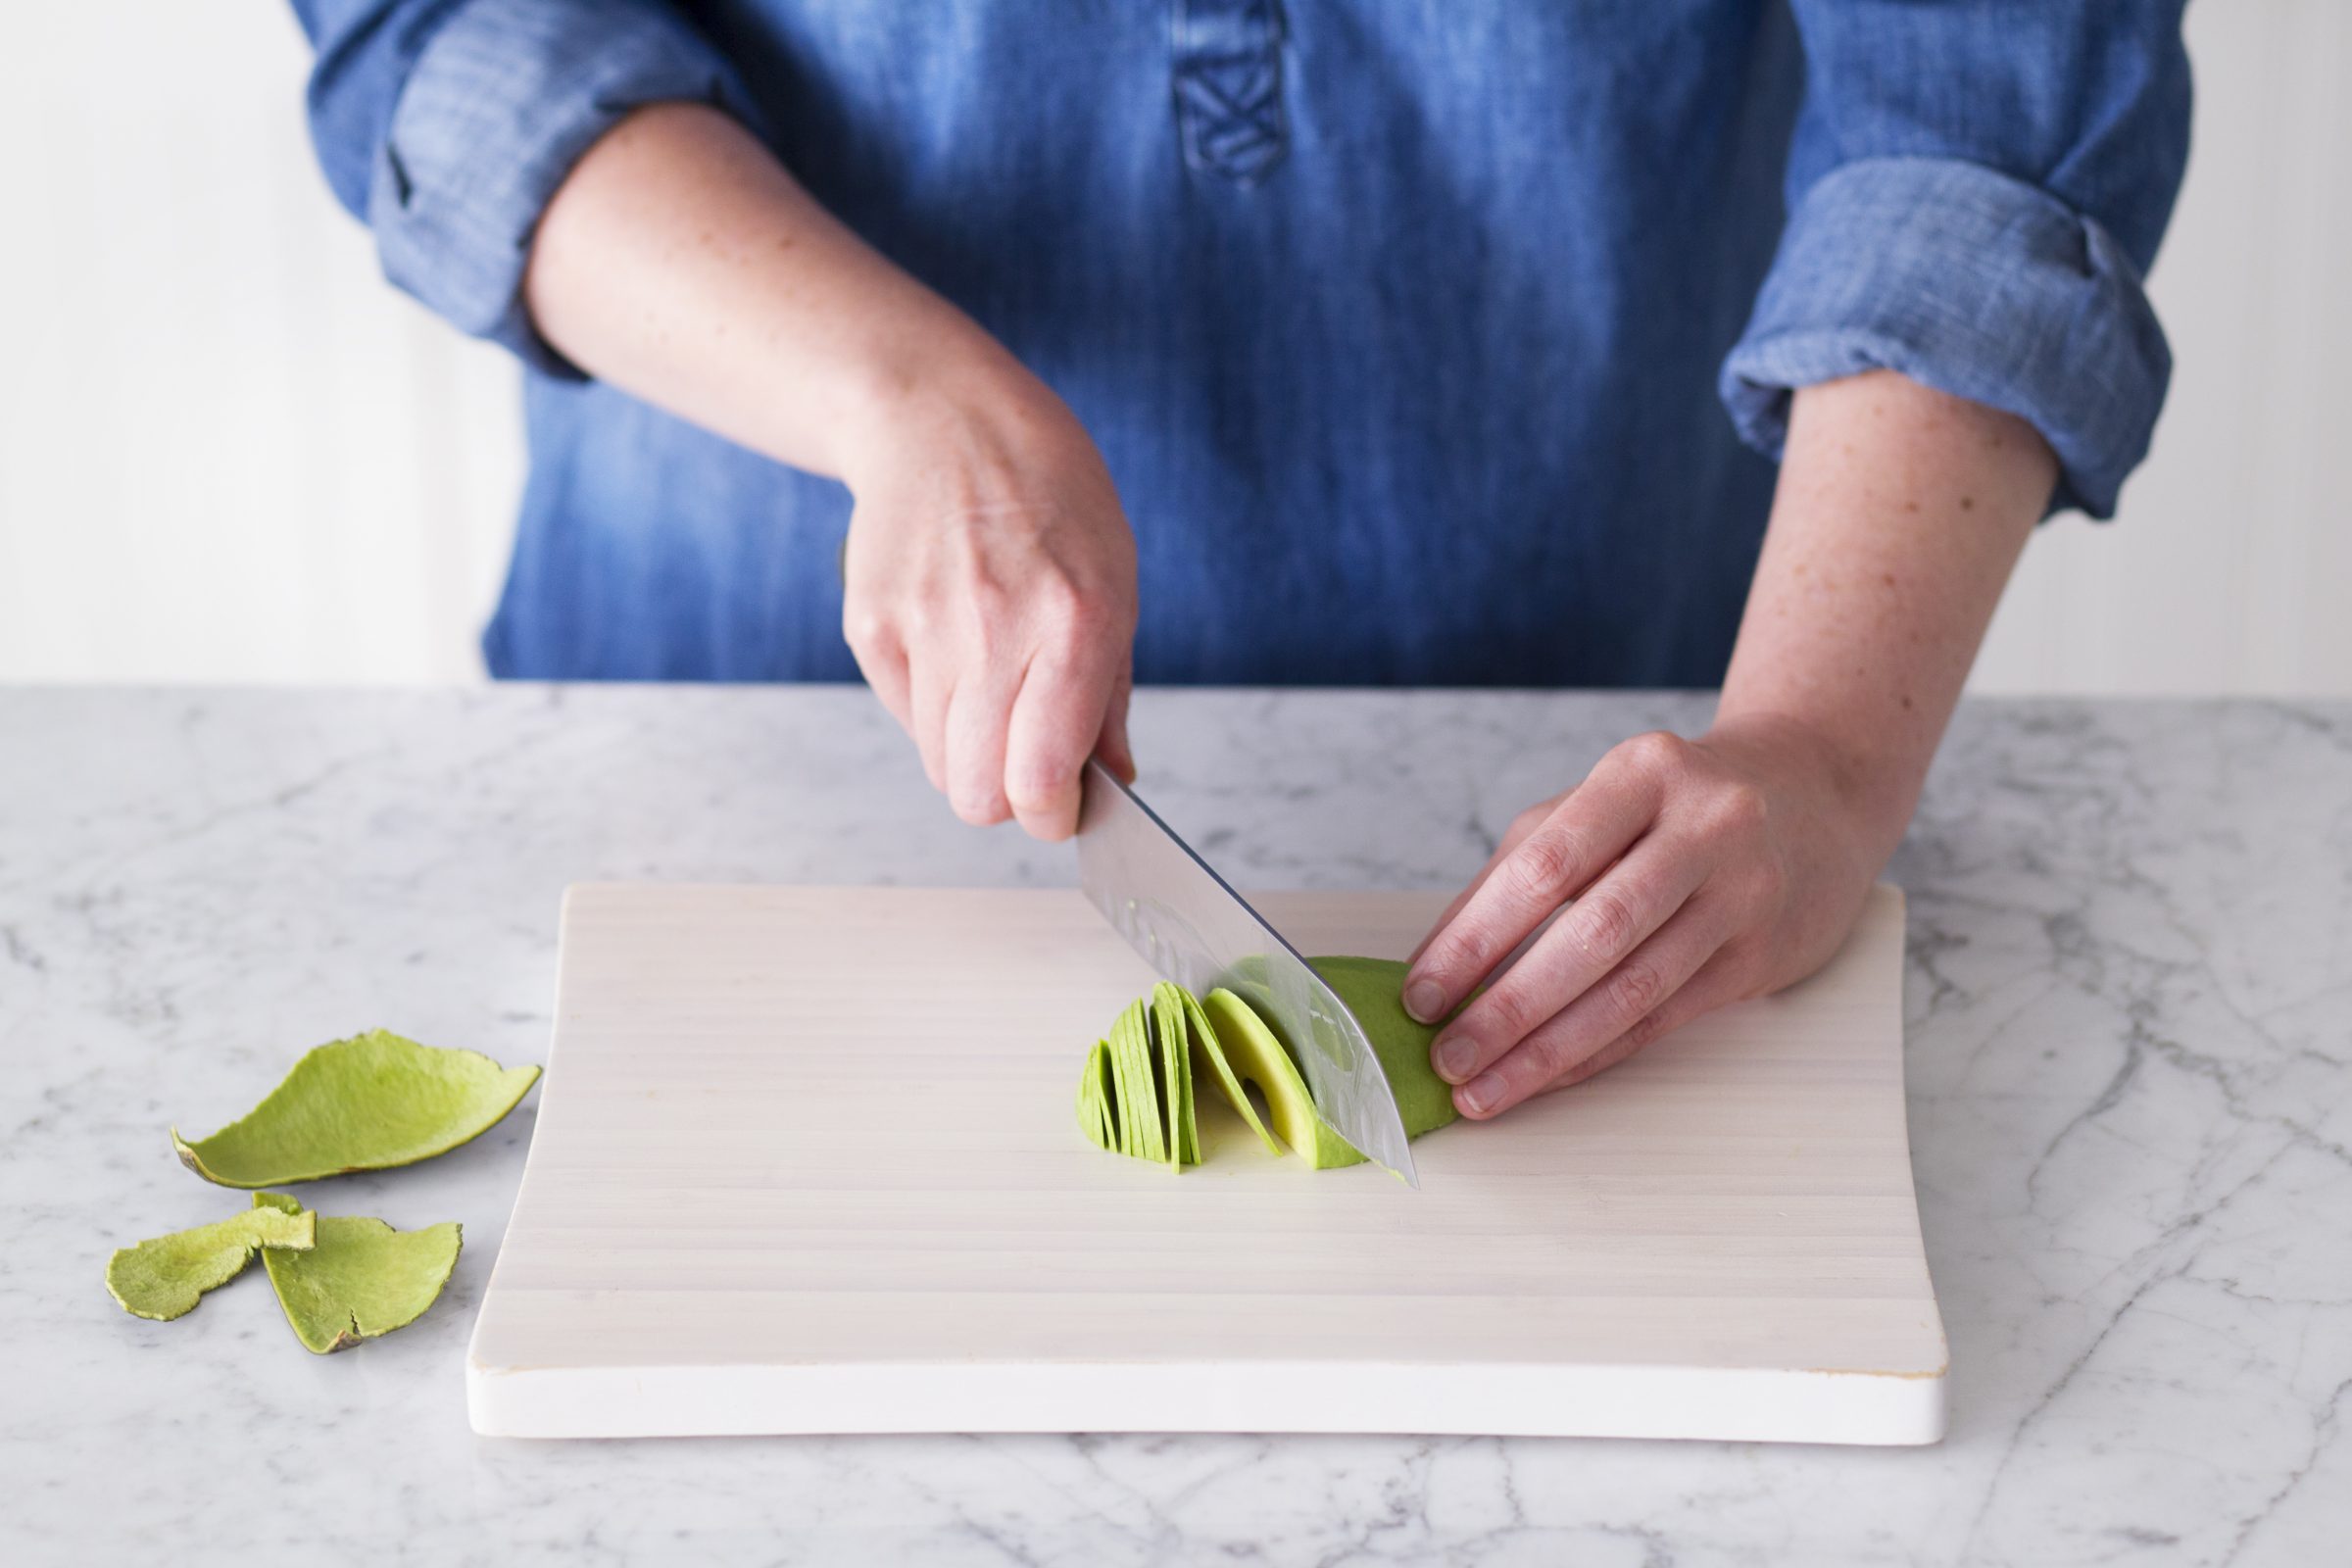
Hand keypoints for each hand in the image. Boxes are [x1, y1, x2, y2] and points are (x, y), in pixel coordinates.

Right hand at [838, 354, 1137, 839]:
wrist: (944, 418)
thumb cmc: (1047, 495)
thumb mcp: (1114, 578)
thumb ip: (1110, 694)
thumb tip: (1113, 782)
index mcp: (1075, 622)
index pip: (1044, 781)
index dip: (1056, 816)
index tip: (1065, 807)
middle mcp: (996, 630)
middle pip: (980, 795)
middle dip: (1011, 800)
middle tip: (1031, 766)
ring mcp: (923, 628)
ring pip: (942, 767)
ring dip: (973, 757)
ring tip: (996, 694)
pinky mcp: (870, 626)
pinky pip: (907, 718)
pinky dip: (934, 712)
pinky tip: (955, 651)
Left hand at [1401, 716, 1884, 1118]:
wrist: (1814, 796)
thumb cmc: (1672, 807)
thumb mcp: (1592, 807)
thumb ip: (1513, 874)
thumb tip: (1432, 965)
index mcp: (1643, 772)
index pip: (1544, 866)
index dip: (1474, 938)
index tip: (1420, 995)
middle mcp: (1706, 826)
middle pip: (1593, 933)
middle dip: (1507, 1007)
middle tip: (1446, 1057)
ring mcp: (1745, 893)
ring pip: (1633, 988)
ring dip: (1547, 1051)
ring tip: (1483, 1087)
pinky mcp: (1764, 955)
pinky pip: (1664, 1017)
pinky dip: (1595, 1053)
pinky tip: (1545, 1077)